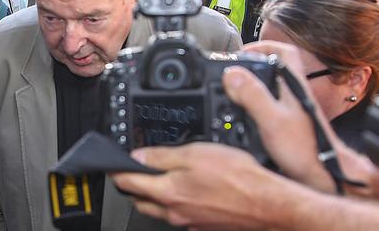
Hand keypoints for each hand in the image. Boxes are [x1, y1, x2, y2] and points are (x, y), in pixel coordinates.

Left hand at [111, 143, 277, 229]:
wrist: (268, 204)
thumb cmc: (237, 178)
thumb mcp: (196, 154)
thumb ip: (162, 156)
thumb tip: (138, 156)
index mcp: (167, 191)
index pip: (128, 182)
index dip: (116, 170)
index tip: (111, 163)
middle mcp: (174, 212)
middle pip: (139, 200)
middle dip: (132, 185)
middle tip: (132, 169)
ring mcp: (188, 222)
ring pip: (158, 210)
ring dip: (151, 195)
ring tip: (158, 179)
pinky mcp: (201, 226)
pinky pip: (177, 216)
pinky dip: (173, 203)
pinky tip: (186, 191)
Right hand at [224, 41, 336, 192]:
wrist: (324, 174)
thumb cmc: (306, 150)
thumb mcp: (272, 119)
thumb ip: (253, 95)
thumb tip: (232, 74)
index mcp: (293, 84)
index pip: (283, 51)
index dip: (262, 46)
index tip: (241, 53)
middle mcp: (294, 92)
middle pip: (273, 67)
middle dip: (251, 65)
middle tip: (231, 72)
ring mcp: (292, 107)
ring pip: (270, 86)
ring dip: (251, 85)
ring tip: (231, 91)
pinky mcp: (288, 122)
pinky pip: (268, 103)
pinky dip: (253, 104)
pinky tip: (243, 115)